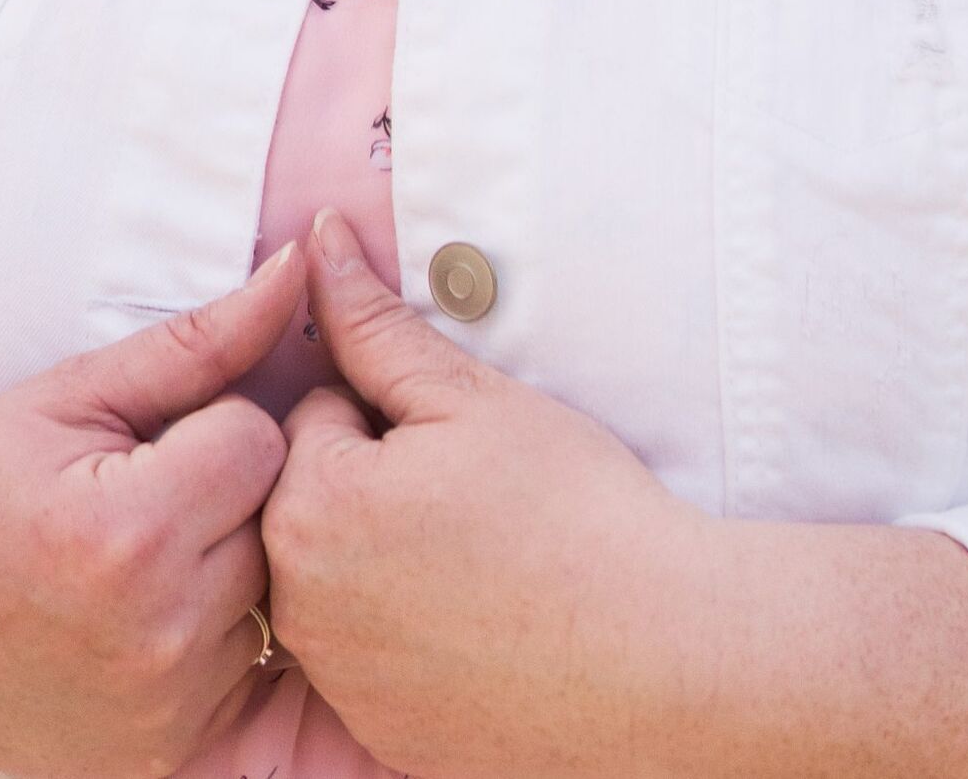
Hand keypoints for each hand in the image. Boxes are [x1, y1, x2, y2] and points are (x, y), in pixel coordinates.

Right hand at [0, 240, 304, 778]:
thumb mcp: (66, 396)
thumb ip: (196, 341)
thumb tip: (296, 268)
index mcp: (126, 534)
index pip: (262, 438)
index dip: (214, 422)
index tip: (151, 438)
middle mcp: (155, 638)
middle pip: (279, 517)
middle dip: (230, 491)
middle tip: (148, 491)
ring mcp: (162, 713)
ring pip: (276, 595)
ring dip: (233, 565)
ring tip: (145, 554)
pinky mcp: (163, 760)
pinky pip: (260, 674)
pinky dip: (224, 636)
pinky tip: (159, 612)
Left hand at [262, 208, 717, 778]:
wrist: (667, 661)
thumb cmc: (575, 514)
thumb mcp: (470, 393)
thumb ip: (373, 320)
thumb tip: (316, 237)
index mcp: (312, 507)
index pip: (317, 413)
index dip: (393, 413)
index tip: (459, 443)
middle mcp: (301, 606)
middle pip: (316, 498)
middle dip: (375, 482)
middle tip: (474, 500)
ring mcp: (339, 680)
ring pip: (339, 576)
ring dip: (386, 558)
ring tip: (483, 559)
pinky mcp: (379, 730)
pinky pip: (370, 653)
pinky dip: (410, 634)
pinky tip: (483, 625)